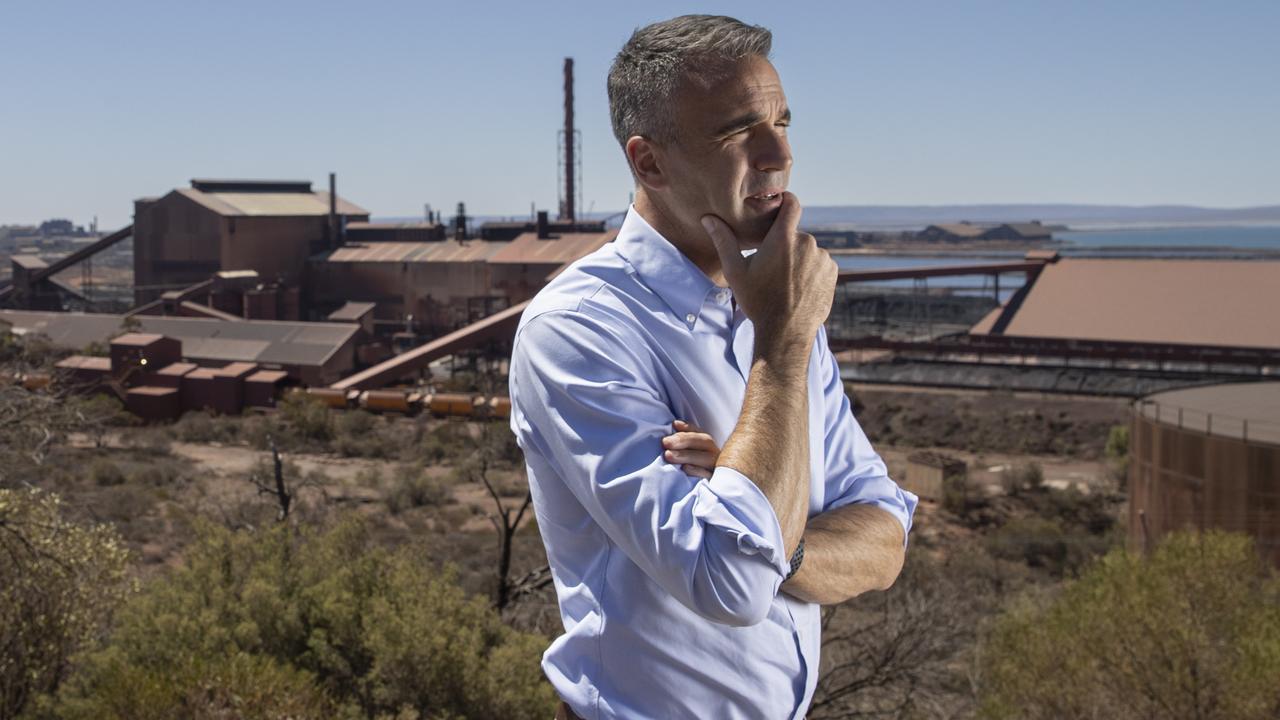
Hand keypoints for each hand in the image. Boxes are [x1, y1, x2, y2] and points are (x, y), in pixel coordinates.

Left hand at [661, 420, 720, 478]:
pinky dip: (697, 471)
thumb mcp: (691, 455)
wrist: (716, 500)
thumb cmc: (696, 472)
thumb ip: (684, 441)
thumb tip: (675, 425)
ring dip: (686, 455)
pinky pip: (709, 476)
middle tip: (665, 442)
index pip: (700, 433)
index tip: (674, 425)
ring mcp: (718, 469)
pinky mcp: (716, 483)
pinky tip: (684, 469)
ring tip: (668, 455)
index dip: (689, 428)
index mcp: (709, 447)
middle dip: (684, 440)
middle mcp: (716, 455)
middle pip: (704, 442)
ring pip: (706, 458)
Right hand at [700, 193, 837, 351]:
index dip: (785, 201)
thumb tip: (708, 219)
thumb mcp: (735, 272)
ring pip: (808, 250)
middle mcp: (807, 242)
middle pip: (795, 234)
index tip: (778, 206)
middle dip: (785, 245)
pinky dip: (811, 271)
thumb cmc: (757, 301)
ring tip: (785, 282)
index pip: (792, 203)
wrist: (785, 333)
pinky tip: (798, 288)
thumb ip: (724, 241)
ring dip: (798, 259)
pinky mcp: (832, 272)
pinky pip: (820, 264)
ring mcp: (822, 258)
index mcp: (783, 238)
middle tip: (771, 268)